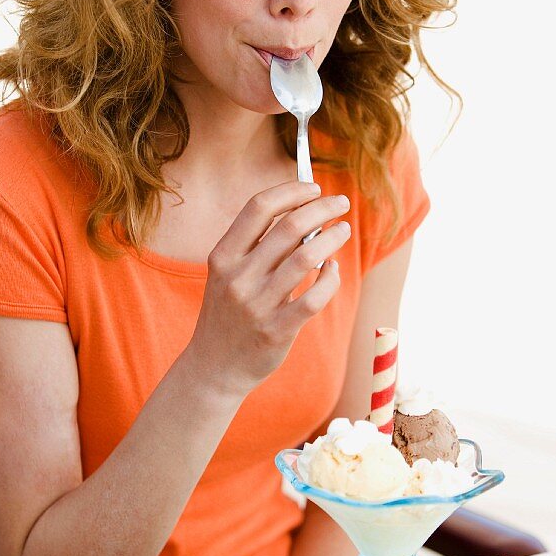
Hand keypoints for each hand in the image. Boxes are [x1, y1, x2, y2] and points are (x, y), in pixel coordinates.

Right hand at [189, 180, 350, 394]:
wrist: (213, 367)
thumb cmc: (228, 313)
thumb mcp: (227, 274)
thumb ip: (257, 247)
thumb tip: (305, 214)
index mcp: (223, 256)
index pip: (259, 208)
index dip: (291, 192)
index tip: (314, 188)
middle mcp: (238, 277)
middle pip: (289, 227)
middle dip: (322, 208)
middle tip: (340, 204)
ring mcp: (257, 305)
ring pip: (307, 258)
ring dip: (333, 238)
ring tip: (343, 231)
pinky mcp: (277, 330)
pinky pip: (315, 297)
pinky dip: (330, 278)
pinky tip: (332, 270)